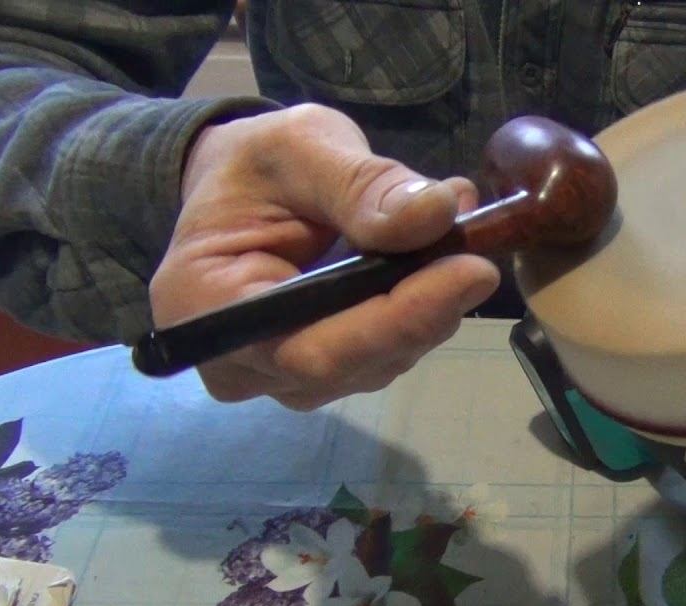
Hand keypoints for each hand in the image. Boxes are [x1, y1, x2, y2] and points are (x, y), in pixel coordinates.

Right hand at [151, 104, 498, 409]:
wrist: (240, 188)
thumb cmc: (256, 165)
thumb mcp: (302, 147)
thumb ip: (362, 185)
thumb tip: (436, 212)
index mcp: (206, 309)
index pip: (312, 347)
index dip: (398, 319)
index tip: (470, 271)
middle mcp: (240, 364)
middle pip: (352, 365)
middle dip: (426, 311)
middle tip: (479, 252)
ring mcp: (283, 377)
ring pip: (379, 363)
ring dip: (431, 309)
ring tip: (460, 241)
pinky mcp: (325, 370)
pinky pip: (386, 353)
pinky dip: (423, 309)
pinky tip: (445, 262)